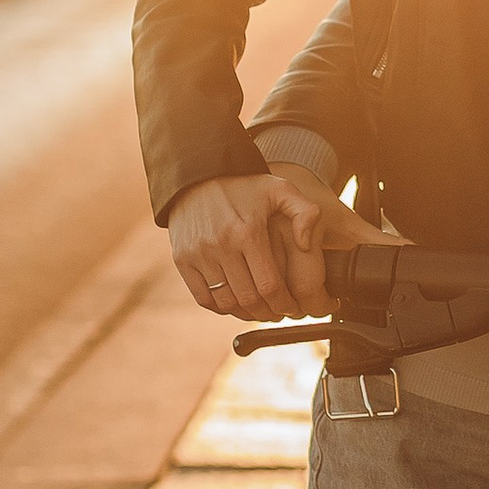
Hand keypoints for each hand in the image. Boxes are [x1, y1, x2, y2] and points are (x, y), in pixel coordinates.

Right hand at [164, 167, 394, 320]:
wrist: (198, 174)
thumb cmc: (245, 185)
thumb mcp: (281, 188)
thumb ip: (306, 212)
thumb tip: (306, 245)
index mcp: (248, 232)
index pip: (270, 286)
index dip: (284, 305)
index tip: (293, 307)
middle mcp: (221, 245)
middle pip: (249, 299)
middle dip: (268, 313)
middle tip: (278, 313)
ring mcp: (199, 254)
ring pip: (226, 303)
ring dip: (246, 313)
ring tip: (259, 309)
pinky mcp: (183, 260)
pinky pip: (203, 298)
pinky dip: (221, 308)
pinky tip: (235, 302)